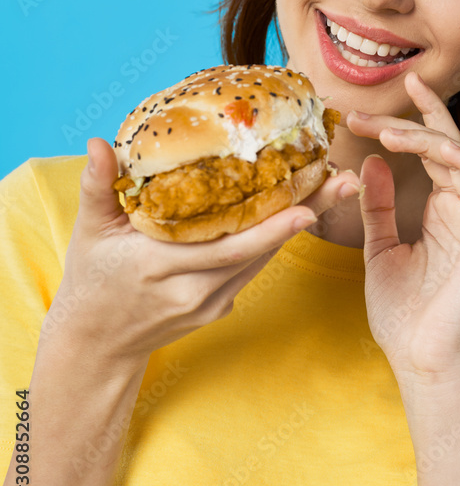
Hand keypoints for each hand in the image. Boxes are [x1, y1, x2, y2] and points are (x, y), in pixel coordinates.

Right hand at [45, 138, 360, 371]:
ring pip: (263, 259)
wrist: (96, 343)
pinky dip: (274, 240)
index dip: (269, 228)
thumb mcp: (89, 232)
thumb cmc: (91, 280)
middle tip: (344, 182)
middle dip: (306, 214)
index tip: (307, 206)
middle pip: (260, 250)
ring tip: (334, 189)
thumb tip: (98, 142)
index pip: (227, 247)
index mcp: (161, 265)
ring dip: (298, 224)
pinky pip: (252, 269)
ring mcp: (210, 303)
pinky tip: (300, 211)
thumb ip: (97, 187)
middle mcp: (194, 289)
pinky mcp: (218, 308)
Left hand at [347, 71, 459, 385]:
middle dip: (407, 123)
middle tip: (364, 114)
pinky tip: (434, 149)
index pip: (432, 152)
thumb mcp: (379, 249)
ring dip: (429, 138)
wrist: (419, 360)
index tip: (381, 99)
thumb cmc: (402, 312)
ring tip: (387, 132)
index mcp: (443, 210)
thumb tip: (371, 163)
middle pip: (444, 147)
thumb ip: (378, 207)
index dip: (412, 121)